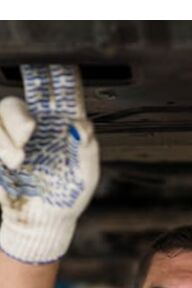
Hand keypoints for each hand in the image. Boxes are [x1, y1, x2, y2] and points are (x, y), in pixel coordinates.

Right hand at [0, 65, 98, 263]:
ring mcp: (12, 138)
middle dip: (19, 114)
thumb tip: (81, 124)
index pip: (58, 95)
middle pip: (18, 102)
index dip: (55, 77)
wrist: (43, 221)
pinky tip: (10, 166)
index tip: (54, 65)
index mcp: (63, 127)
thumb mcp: (87, 174)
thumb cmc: (69, 195)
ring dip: (5, 138)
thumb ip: (87, 149)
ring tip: (20, 161)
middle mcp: (36, 127)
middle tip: (30, 131)